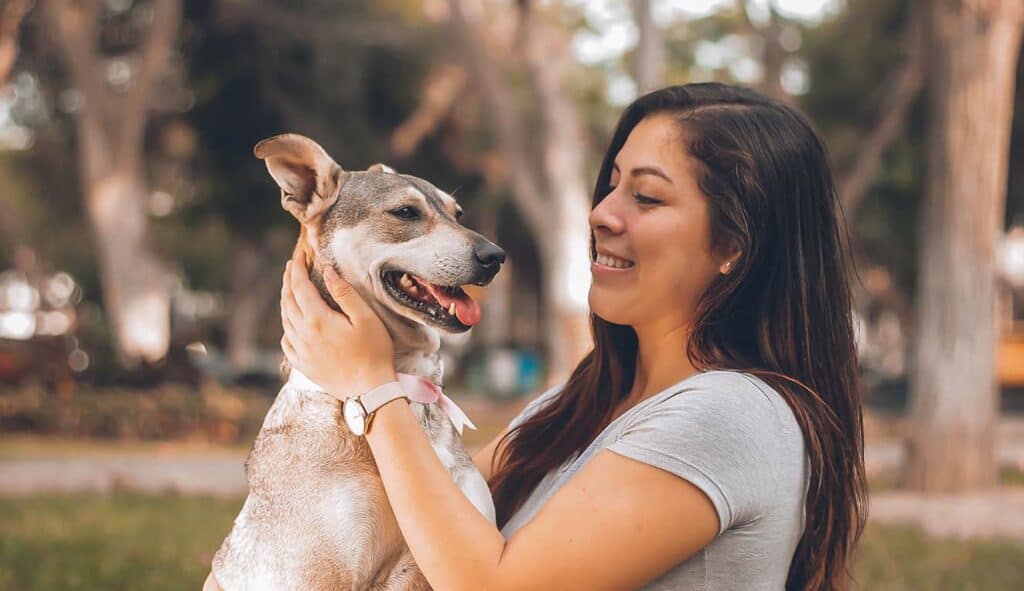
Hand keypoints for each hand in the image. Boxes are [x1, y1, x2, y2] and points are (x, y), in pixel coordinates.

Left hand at [280, 249, 396, 399]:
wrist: (369, 391)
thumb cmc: (373, 352)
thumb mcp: (365, 317)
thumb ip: (344, 292)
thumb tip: (326, 271)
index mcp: (317, 320)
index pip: (300, 286)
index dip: (297, 268)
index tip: (299, 254)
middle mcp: (303, 335)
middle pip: (288, 301)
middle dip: (288, 280)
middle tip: (291, 265)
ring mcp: (301, 352)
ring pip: (285, 321)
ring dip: (286, 301)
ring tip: (290, 289)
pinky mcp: (304, 366)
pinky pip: (287, 343)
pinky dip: (286, 328)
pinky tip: (291, 325)